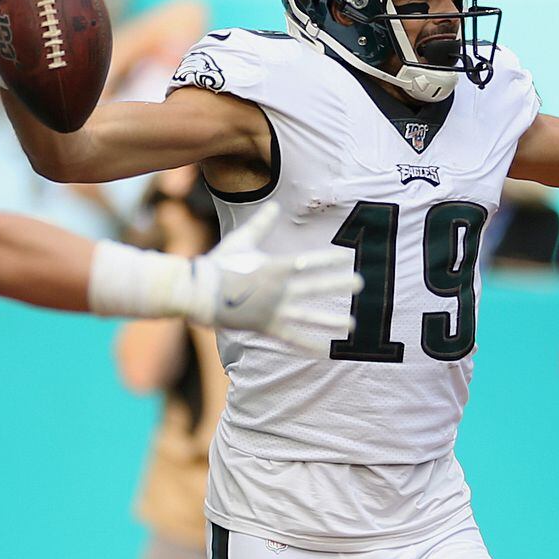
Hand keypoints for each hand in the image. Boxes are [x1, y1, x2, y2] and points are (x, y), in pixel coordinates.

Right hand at [195, 204, 361, 355]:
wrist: (198, 292)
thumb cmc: (218, 264)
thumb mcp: (241, 241)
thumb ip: (261, 225)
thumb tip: (275, 206)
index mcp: (274, 267)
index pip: (308, 261)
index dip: (329, 259)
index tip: (348, 257)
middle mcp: (277, 290)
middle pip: (315, 287)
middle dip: (339, 284)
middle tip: (361, 282)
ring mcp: (272, 311)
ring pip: (308, 317)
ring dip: (331, 320)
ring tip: (353, 325)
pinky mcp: (265, 327)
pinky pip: (291, 339)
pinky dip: (309, 345)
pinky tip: (326, 352)